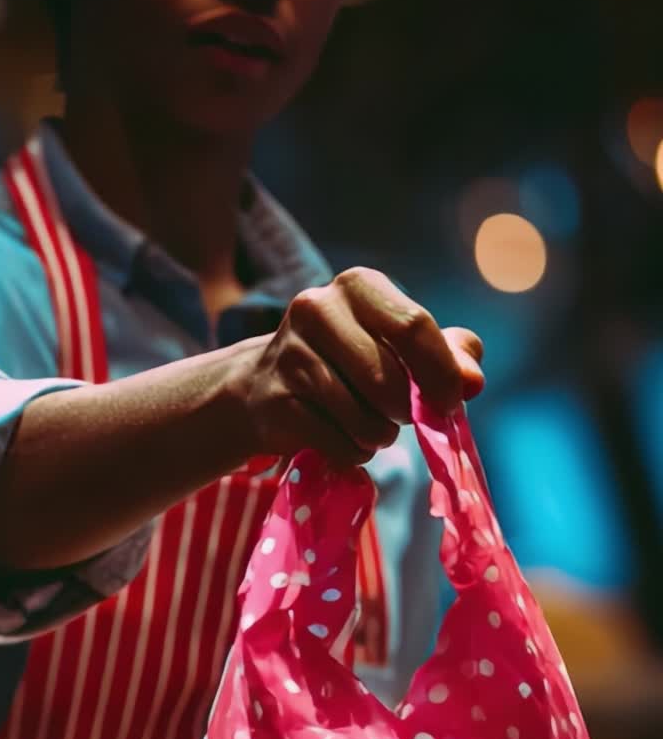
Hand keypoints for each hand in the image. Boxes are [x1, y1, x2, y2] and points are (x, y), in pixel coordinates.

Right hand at [242, 267, 483, 465]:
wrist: (265, 386)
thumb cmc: (349, 363)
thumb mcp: (401, 348)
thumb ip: (448, 356)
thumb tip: (472, 381)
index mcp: (358, 286)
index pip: (413, 327)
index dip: (441, 374)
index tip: (449, 402)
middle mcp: (317, 308)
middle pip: (391, 381)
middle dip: (407, 411)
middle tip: (398, 413)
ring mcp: (290, 356)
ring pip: (365, 419)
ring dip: (379, 436)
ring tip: (367, 425)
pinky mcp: (276, 402)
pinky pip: (340, 444)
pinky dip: (353, 452)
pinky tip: (340, 436)